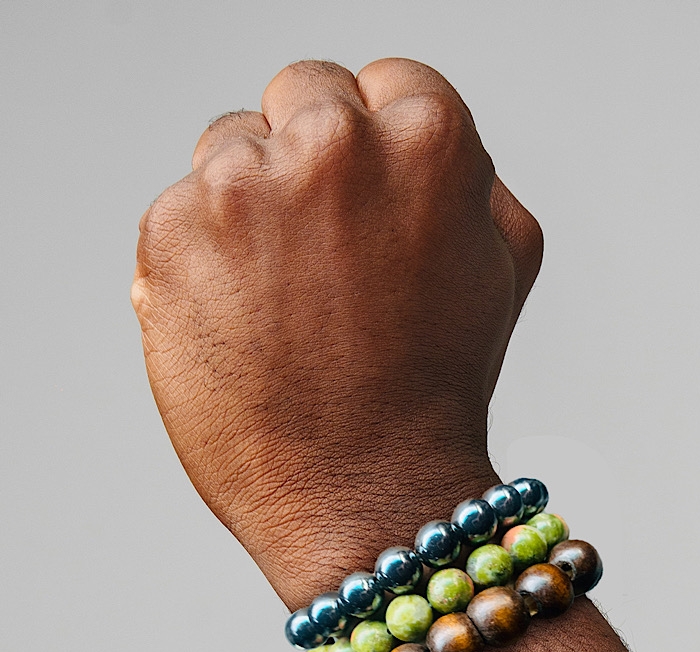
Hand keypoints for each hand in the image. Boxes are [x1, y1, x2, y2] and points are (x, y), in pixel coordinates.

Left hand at [132, 58, 542, 607]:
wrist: (368, 499)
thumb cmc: (437, 395)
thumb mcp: (503, 272)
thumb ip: (471, 181)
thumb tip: (426, 141)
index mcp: (429, 140)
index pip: (389, 82)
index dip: (386, 151)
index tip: (378, 210)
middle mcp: (334, 144)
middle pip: (305, 95)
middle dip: (315, 163)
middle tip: (331, 265)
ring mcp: (245, 184)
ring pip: (233, 147)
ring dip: (254, 209)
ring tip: (290, 307)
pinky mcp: (174, 230)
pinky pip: (182, 212)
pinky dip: (205, 264)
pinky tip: (248, 327)